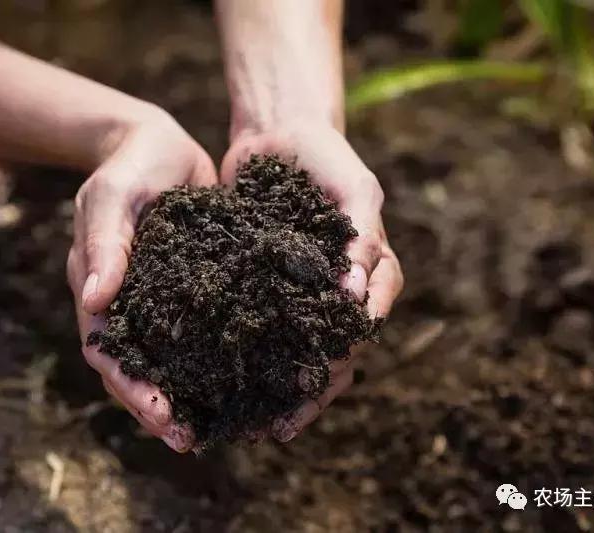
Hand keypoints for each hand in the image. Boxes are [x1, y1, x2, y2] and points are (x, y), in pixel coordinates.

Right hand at [66, 109, 217, 451]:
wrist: (160, 143)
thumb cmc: (131, 164)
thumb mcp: (113, 195)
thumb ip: (104, 244)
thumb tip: (94, 300)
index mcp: (98, 288)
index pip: (106, 351)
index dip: (130, 387)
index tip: (162, 415)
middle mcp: (127, 303)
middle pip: (135, 368)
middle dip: (158, 407)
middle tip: (191, 440)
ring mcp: (158, 301)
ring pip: (167, 360)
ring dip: (187, 394)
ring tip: (217, 427)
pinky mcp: (190, 291)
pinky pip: (198, 334)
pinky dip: (211, 361)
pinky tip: (241, 381)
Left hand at [221, 121, 403, 441]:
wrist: (279, 133)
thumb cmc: (327, 157)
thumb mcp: (356, 188)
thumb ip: (364, 235)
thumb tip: (358, 296)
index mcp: (372, 277)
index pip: (358, 336)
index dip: (334, 372)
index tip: (306, 399)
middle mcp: (339, 293)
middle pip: (329, 356)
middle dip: (303, 396)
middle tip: (272, 428)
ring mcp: (301, 292)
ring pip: (294, 352)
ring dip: (275, 389)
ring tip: (248, 422)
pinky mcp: (265, 284)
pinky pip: (260, 325)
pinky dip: (247, 354)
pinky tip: (221, 380)